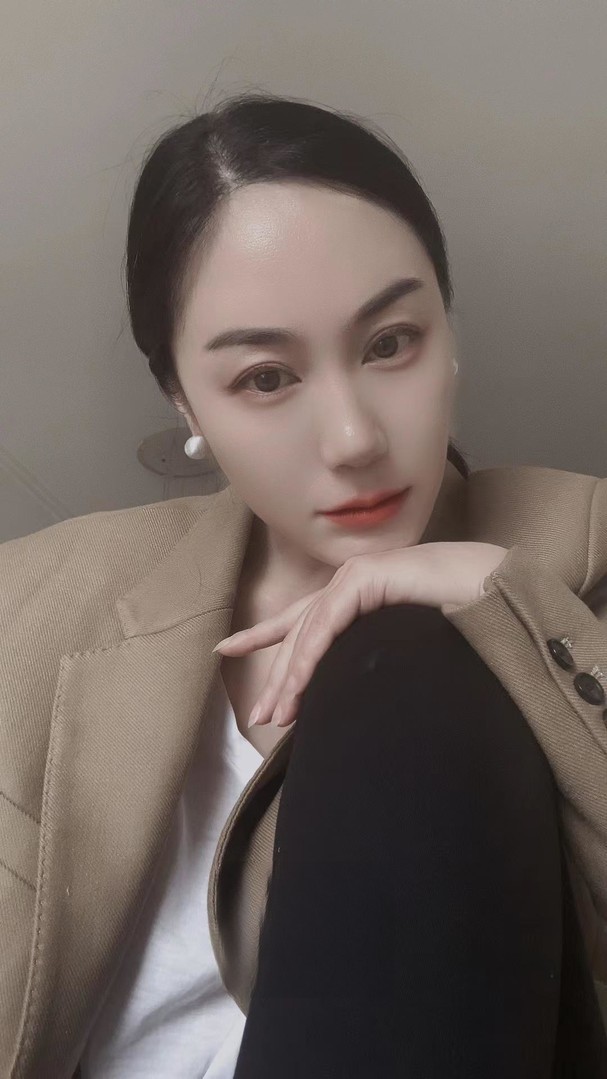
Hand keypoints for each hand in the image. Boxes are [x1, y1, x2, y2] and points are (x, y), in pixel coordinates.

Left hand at [213, 542, 507, 729]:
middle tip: (258, 715)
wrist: (493, 589)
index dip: (260, 634)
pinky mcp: (365, 577)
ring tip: (277, 716)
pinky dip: (311, 657)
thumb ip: (369, 658)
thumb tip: (344, 695)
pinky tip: (298, 685)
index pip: (298, 620)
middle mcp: (347, 582)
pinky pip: (328, 623)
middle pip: (298, 634)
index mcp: (353, 595)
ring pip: (308, 633)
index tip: (226, 648)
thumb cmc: (458, 618)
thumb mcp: (401, 644)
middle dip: (276, 678)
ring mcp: (354, 576)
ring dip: (291, 679)